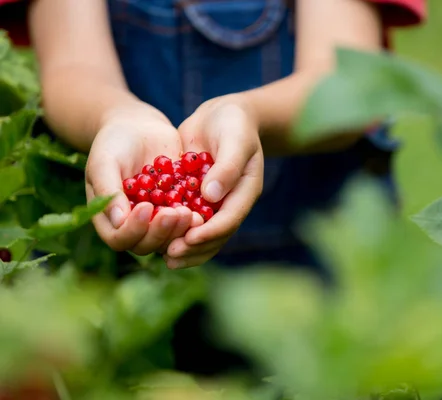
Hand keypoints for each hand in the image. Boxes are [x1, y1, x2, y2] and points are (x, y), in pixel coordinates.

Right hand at [86, 107, 193, 254]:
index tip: (145, 206)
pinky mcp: (177, 210)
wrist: (140, 128)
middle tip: (176, 213)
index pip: (119, 239)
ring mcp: (157, 221)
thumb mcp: (104, 161)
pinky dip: (195, 218)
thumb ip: (107, 189)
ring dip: (181, 230)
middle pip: (147, 244)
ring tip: (192, 213)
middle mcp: (134, 227)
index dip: (133, 230)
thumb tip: (119, 220)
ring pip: (170, 239)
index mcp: (110, 220)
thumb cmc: (114, 143)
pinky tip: (204, 208)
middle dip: (162, 232)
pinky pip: (187, 222)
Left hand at [163, 95, 263, 268]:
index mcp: (245, 191)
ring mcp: (214, 203)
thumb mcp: (234, 139)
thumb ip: (227, 166)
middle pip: (216, 234)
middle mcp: (230, 203)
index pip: (229, 218)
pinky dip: (174, 232)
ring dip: (185, 247)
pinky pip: (188, 220)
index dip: (210, 232)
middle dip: (194, 246)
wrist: (223, 114)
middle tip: (171, 254)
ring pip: (202, 233)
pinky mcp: (196, 198)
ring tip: (165, 257)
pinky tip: (157, 242)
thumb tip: (211, 196)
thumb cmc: (234, 123)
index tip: (190, 238)